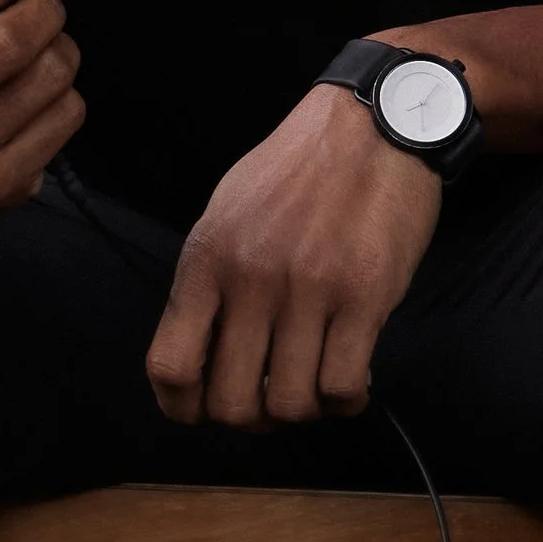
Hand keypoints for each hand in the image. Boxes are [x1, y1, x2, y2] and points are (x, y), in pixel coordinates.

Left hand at [146, 82, 441, 427]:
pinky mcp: (365, 296)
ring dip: (304, 410)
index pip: (170, 365)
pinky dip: (346, 401)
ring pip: (291, 404)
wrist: (372, 122)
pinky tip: (352, 380)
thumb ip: (210, 281)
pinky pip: (343, 387)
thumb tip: (200, 356)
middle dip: (251, 418)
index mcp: (207, 257)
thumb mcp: (228, 212)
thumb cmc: (298, 168)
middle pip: (231, 402)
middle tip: (271, 399)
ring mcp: (308, 290)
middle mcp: (250, 278)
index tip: (204, 411)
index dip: (182, 409)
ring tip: (316, 383)